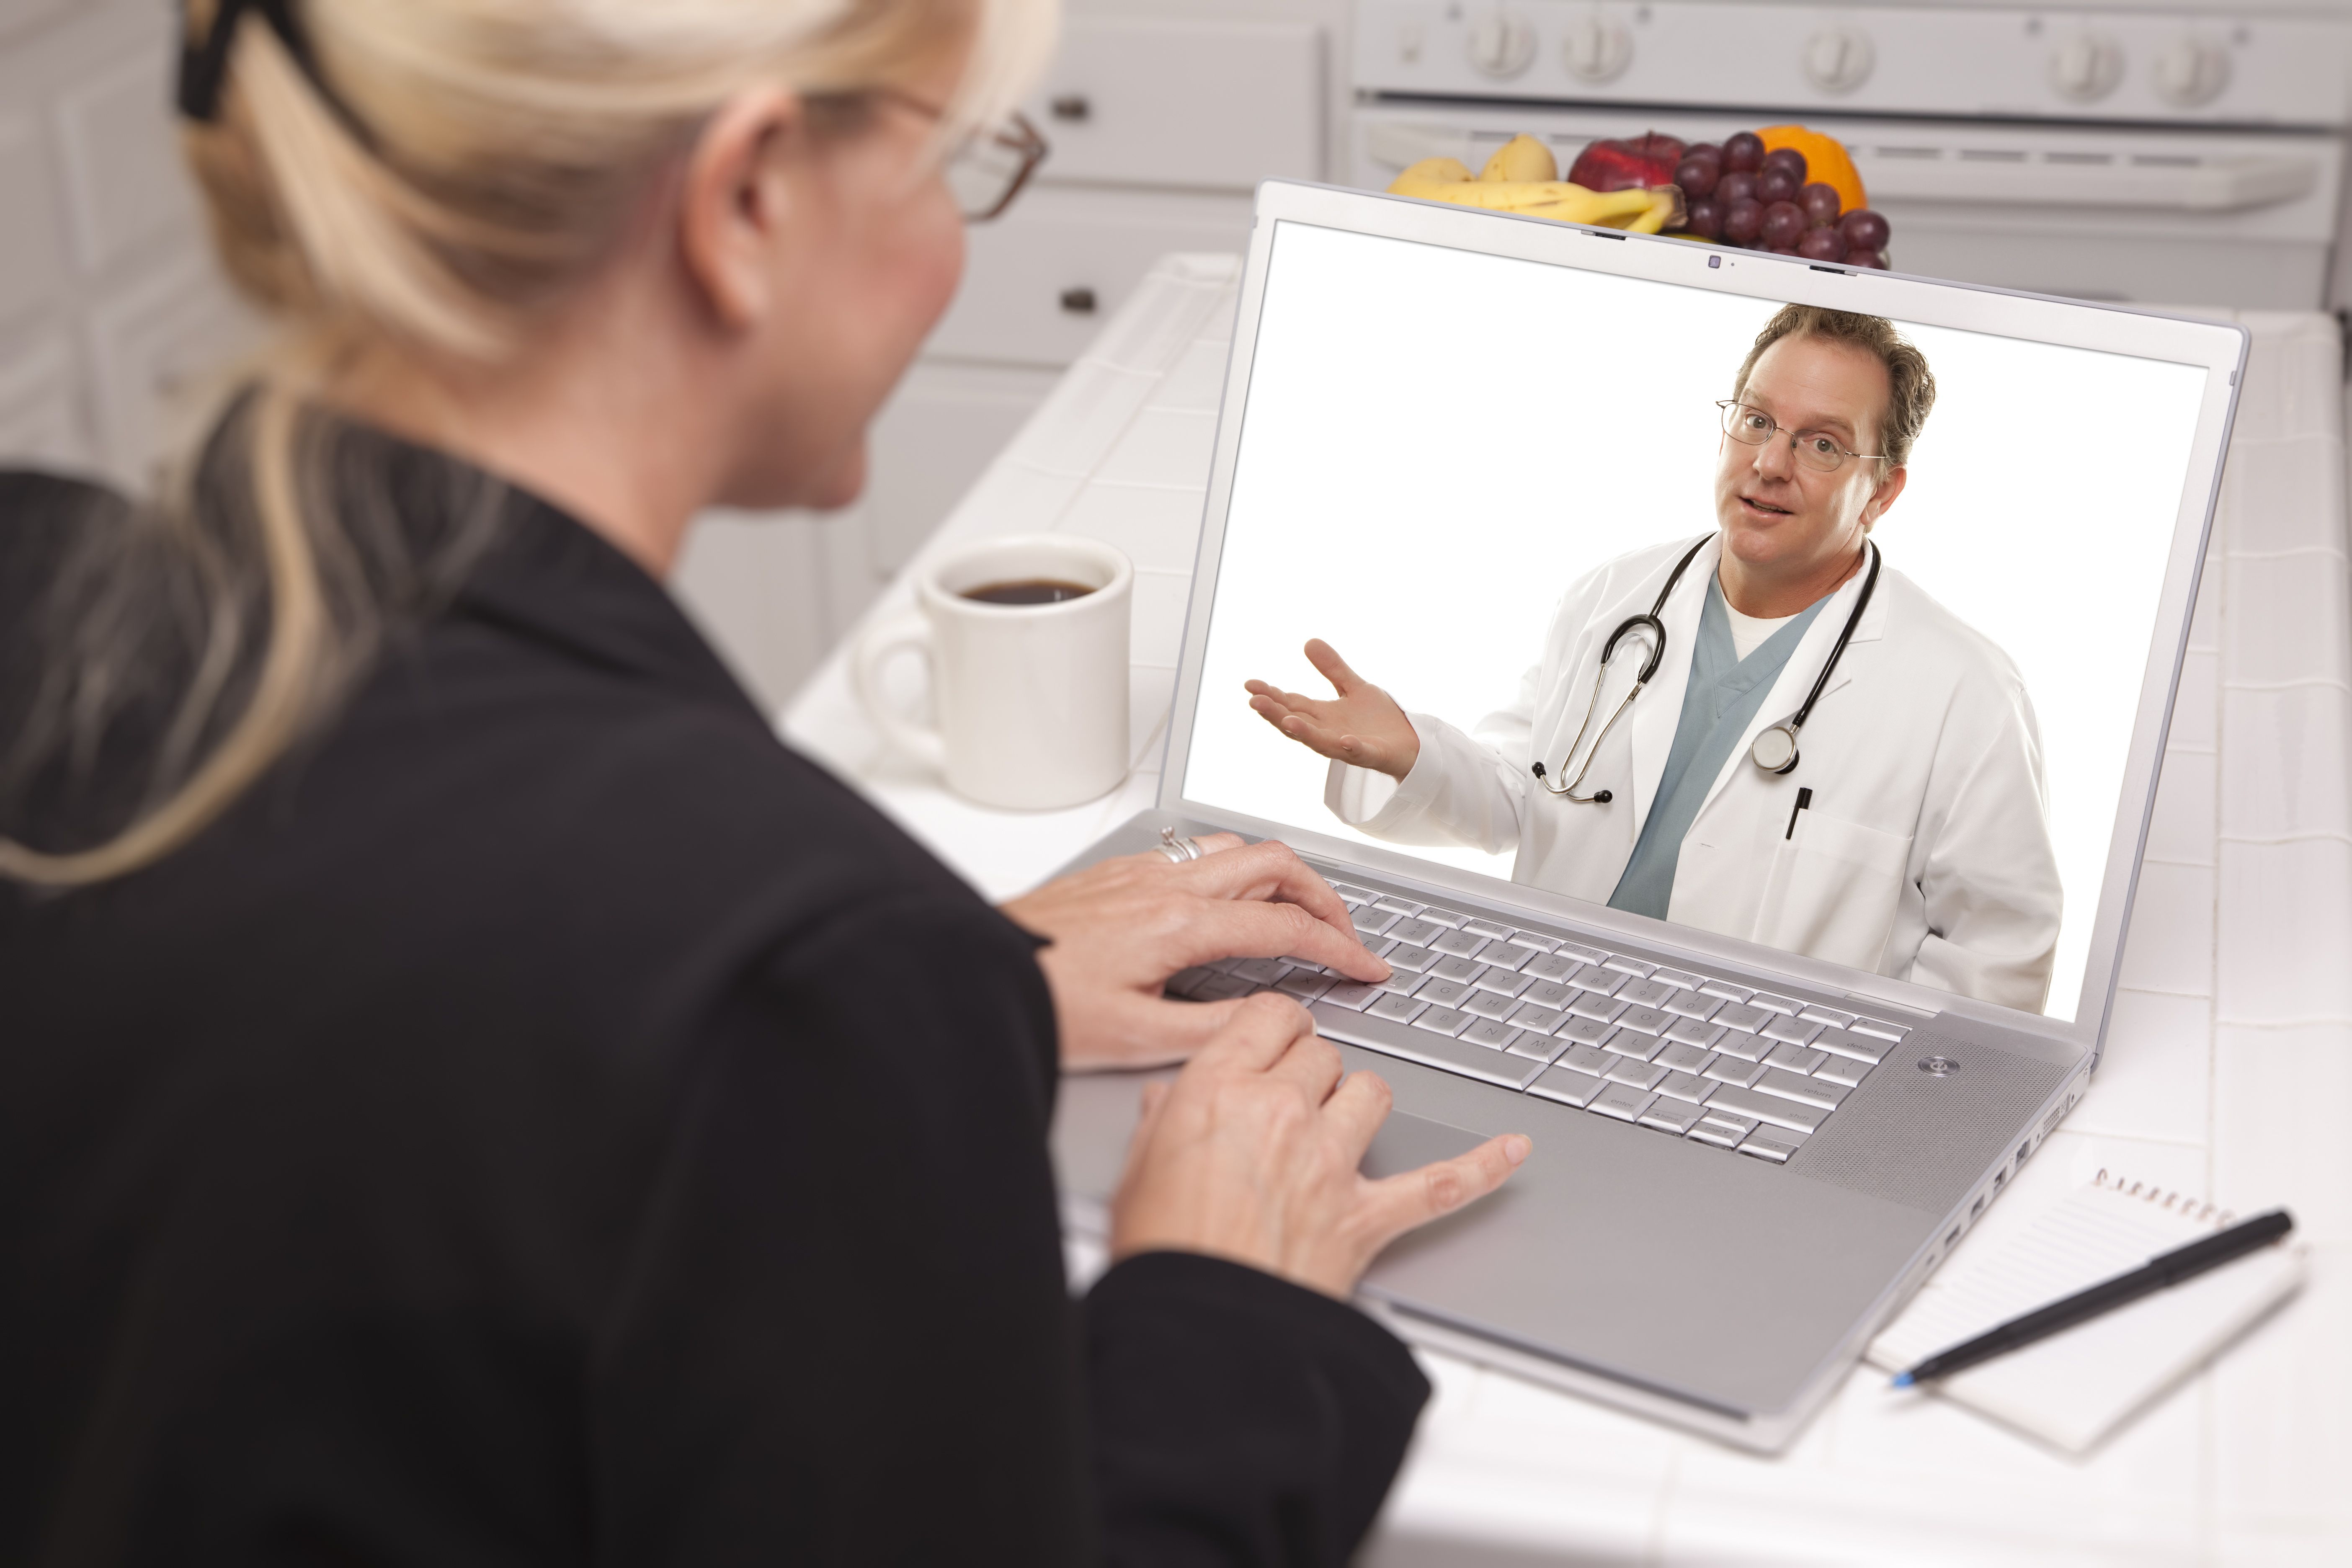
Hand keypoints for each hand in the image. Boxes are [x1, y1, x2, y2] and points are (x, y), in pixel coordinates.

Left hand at [1003, 834, 1390, 1071]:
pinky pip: (1197, 854)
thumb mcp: (1135, 1038)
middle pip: (1276, 862)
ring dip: (1281, 875)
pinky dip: (1236, 871)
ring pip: (1237, 849)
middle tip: (1345, 934)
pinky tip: (1229, 904)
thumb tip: (1270, 1021)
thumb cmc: (1043, 1004)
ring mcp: (1142, 871)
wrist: (976, 972)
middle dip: (1325, 895)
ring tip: (1298, 914)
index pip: (1287, 925)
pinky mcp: (1119, 873)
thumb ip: (1215, 1030)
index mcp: (1179, 924)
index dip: (1340, 947)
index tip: (1368, 967)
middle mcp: (1165, 885)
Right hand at [1110, 994, 1529, 1297]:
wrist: (1197, 1328)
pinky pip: (1440, 1182)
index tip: (1275, 1038)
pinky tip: (1511, 1150)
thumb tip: (1172, 1103)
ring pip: (1372, 1093)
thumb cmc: (1163, 1253)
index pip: (1272, 1018)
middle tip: (1290, 1099)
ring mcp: (1331, 1164)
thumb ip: (1162, 1122)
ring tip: (1341, 1123)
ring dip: (1359, 1103)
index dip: (1276, 1027)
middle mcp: (1282, 1113)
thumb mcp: (1137, 1169)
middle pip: (1323, 1054)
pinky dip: (1482, 1167)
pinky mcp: (1365, 1218)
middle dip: (1310, 1071)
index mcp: (1220, 1090)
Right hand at [1244, 639, 1420, 781]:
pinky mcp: (1372, 755)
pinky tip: (1345, 742)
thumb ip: (1332, 669)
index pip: (1291, 704)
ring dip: (1303, 733)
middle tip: (1254, 701)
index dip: (1271, 695)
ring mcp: (1348, 746)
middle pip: (1296, 723)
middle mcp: (1329, 732)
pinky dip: (1351, 748)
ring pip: (1319, 741)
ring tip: (1286, 721)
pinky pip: (1360, 754)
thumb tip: (1308, 642)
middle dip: (1275, 713)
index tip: (1250, 685)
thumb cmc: (1380, 720)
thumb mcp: (1354, 687)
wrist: (1412, 743)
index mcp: (1323, 716)